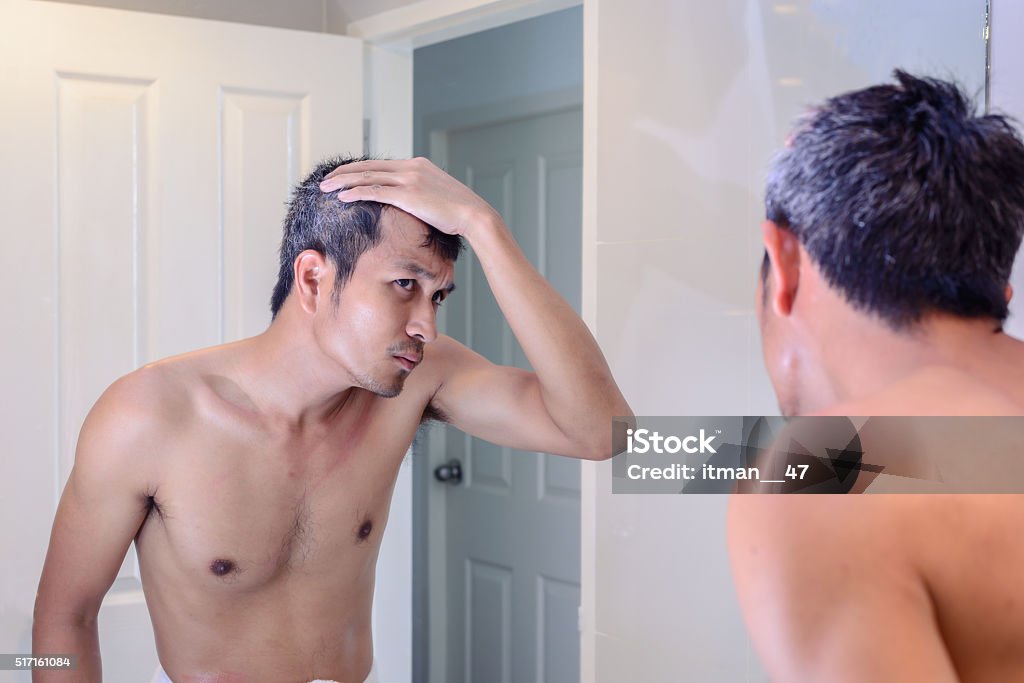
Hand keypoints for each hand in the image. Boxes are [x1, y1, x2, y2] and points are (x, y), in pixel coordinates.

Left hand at [319, 157, 501, 237]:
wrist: (475, 215)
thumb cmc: (459, 212)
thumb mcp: (438, 196)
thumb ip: (422, 193)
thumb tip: (412, 204)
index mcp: (418, 165)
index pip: (380, 164)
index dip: (359, 169)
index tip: (344, 175)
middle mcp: (411, 167)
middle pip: (369, 166)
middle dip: (344, 172)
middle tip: (326, 179)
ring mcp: (409, 179)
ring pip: (367, 176)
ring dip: (343, 181)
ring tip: (325, 187)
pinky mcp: (408, 195)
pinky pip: (375, 191)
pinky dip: (356, 192)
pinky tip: (341, 197)